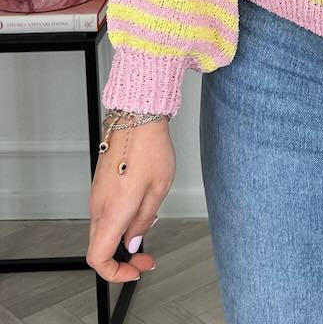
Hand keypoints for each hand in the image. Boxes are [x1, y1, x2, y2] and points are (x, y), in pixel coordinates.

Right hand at [86, 118, 174, 283]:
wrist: (136, 116)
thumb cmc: (149, 147)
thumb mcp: (158, 189)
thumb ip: (144, 221)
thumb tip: (133, 243)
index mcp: (112, 212)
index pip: (98, 258)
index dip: (115, 273)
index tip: (135, 268)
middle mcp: (98, 206)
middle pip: (99, 248)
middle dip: (122, 258)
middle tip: (145, 256)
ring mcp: (96, 195)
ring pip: (102, 230)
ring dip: (122, 238)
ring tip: (149, 224)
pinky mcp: (100, 185)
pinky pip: (105, 213)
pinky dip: (120, 221)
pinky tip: (140, 208)